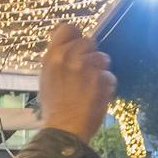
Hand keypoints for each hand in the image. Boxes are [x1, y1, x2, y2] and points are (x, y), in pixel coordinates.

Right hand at [37, 23, 115, 140]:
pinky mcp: (102, 79)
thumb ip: (57, 59)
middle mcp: (70, 56)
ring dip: (100, 70)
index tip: (77, 44)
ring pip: (103, 58)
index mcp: (53, 55)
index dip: (75, 36)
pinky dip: (107, 86)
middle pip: (89, 41)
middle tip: (85, 72)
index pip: (68, 28)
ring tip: (91, 86)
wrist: (64, 129)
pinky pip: (110, 76)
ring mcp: (87, 67)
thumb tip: (67, 46)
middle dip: (90, 55)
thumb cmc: (53, 106)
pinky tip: (97, 96)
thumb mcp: (47, 78)